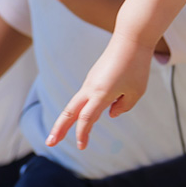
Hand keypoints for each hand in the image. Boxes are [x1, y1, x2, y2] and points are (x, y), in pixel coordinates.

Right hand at [48, 36, 153, 150]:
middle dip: (59, 128)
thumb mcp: (136, 92)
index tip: (81, 147)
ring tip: (59, 134)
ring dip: (68, 120)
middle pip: (70, 111)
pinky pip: (87, 97)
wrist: (131, 39)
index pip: (87, 118)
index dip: (82, 134)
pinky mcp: (93, 78)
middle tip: (49, 143)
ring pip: (75, 105)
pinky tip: (89, 116)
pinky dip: (83, 110)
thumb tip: (109, 114)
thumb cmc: (136, 66)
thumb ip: (122, 107)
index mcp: (101, 93)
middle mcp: (91, 88)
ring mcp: (90, 82)